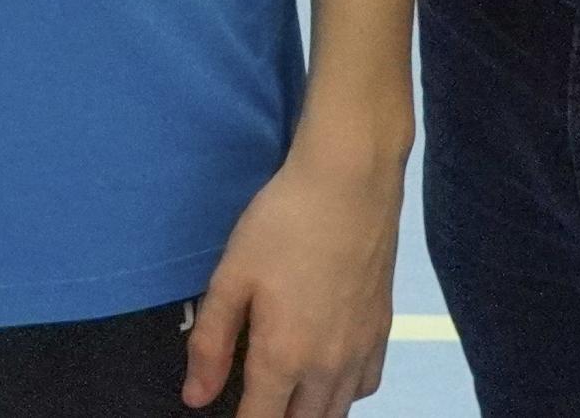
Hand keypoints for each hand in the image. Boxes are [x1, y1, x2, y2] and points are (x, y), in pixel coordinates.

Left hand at [184, 141, 400, 416]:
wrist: (350, 185)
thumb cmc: (281, 225)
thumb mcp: (231, 276)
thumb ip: (211, 342)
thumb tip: (196, 398)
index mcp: (285, 358)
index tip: (225, 412)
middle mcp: (328, 368)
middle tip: (253, 399)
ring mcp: (361, 351)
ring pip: (337, 411)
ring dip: (309, 413)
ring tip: (285, 397)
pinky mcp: (383, 331)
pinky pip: (365, 386)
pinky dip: (343, 393)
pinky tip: (327, 374)